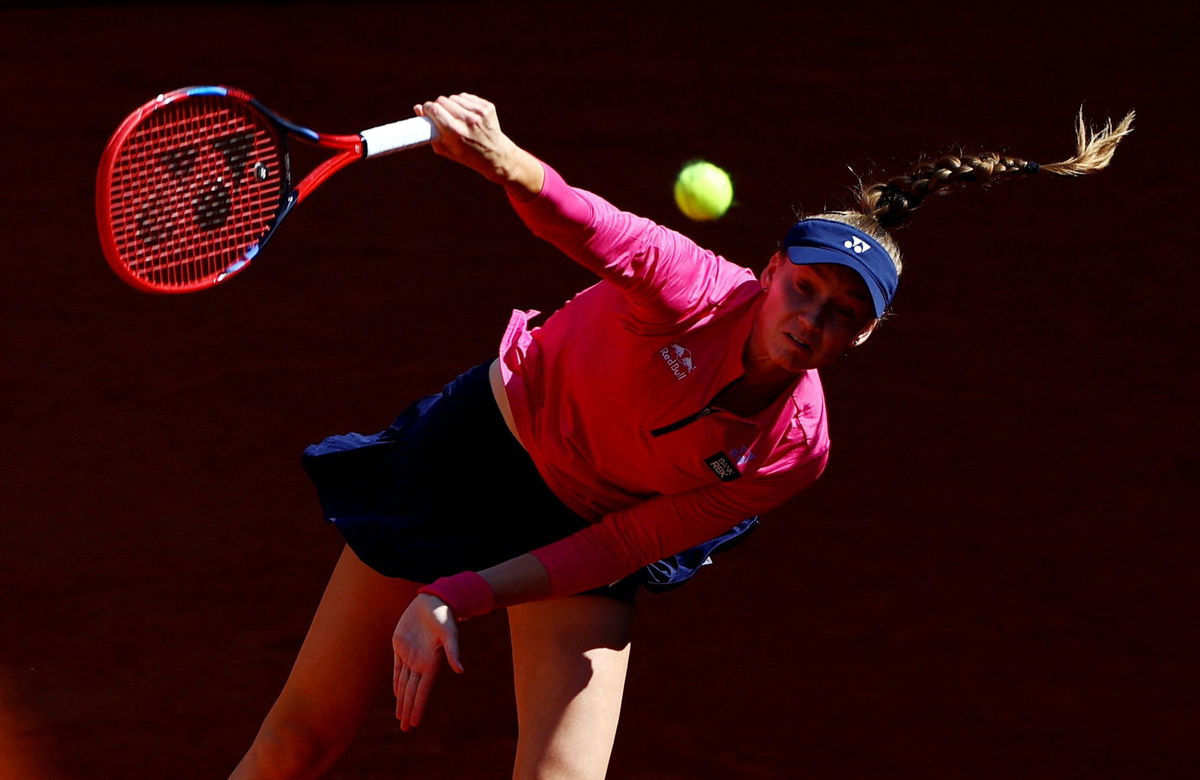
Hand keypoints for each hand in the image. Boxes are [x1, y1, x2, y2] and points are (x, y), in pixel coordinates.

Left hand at [391, 593, 464, 730]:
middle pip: (412, 692)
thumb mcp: (449, 632)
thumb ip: (453, 651)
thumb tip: (460, 670)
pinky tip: (396, 694)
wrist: (434, 599)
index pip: (422, 691)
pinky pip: (397, 669)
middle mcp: (420, 662)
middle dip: (408, 710)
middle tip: (405, 729)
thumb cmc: (444, 615)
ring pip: (403, 684)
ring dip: (402, 701)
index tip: (414, 723)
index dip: (417, 707)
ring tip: (400, 717)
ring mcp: (409, 655)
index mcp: (430, 663)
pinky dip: (396, 683)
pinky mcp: (400, 645)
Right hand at [414, 94, 543, 196]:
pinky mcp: (487, 106)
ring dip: (451, 105)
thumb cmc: (466, 155)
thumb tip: (417, 107)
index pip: (434, 109)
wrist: (496, 156)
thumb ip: (428, 129)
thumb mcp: (444, 148)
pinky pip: (466, 97)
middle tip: (441, 116)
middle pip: (442, 100)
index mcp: (455, 133)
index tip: (427, 112)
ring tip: (455, 118)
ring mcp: (479, 112)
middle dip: (438, 106)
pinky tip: (467, 115)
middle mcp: (468, 121)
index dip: (428, 109)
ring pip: (454, 97)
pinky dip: (463, 104)